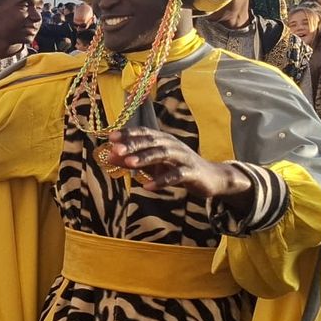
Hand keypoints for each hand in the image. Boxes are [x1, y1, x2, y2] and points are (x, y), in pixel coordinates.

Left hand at [108, 128, 250, 198]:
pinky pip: (175, 176)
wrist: (210, 178)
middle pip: (152, 141)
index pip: (144, 132)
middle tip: (116, 149)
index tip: (110, 137)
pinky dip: (162, 180)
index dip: (128, 133)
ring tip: (129, 163)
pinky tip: (148, 187)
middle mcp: (173, 145)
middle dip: (133, 144)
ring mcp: (183, 158)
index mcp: (163, 140)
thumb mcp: (153, 165)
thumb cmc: (177, 169)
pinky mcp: (191, 173)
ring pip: (163, 154)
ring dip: (146, 158)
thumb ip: (133, 161)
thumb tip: (110, 157)